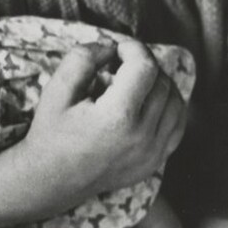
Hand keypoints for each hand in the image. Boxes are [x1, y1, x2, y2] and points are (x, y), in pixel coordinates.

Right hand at [22, 38, 187, 205]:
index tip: (117, 48)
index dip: (133, 48)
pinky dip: (168, 106)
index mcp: (118, 118)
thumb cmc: (51, 133)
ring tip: (132, 82)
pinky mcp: (155, 162)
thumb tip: (111, 47)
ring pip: (175, 101)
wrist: (50, 181)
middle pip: (162, 82)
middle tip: (119, 65)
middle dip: (142, 65)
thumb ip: (84, 58)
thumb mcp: (57, 88)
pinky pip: (177, 125)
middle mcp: (142, 138)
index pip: (145, 67)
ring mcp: (152, 153)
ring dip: (158, 83)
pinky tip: (147, 101)